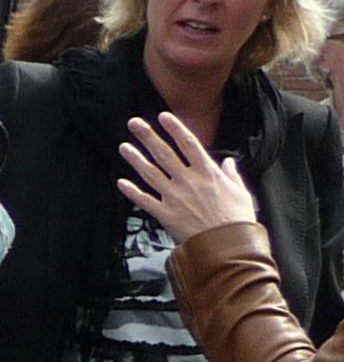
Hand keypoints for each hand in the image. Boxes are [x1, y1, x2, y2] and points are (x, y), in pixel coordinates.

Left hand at [119, 112, 259, 243]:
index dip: (174, 128)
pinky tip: (121, 182)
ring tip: (123, 146)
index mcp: (208, 172)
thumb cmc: (237, 219)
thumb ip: (231, 174)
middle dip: (148, 136)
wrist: (228, 245)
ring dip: (135, 159)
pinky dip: (132, 192)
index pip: (188, 143)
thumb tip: (228, 162)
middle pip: (164, 154)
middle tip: (133, 123)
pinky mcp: (165, 214)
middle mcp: (188, 181)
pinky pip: (145, 201)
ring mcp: (174, 197)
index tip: (163, 116)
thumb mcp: (241, 191)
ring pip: (150, 174)